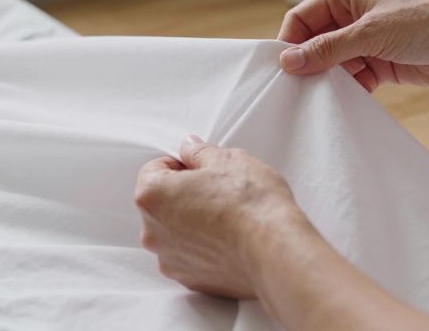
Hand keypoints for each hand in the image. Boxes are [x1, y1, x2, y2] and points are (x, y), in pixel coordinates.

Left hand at [134, 135, 306, 298]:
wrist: (276, 250)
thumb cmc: (251, 204)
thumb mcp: (226, 159)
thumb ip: (198, 152)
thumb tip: (190, 149)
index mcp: (152, 196)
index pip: (154, 170)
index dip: (181, 164)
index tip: (202, 169)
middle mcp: (152, 232)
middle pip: (162, 204)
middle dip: (184, 195)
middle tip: (218, 191)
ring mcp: (170, 259)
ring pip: (175, 232)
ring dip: (192, 222)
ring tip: (227, 217)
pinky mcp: (190, 280)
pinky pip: (190, 256)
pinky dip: (204, 247)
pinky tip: (229, 239)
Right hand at [277, 0, 428, 91]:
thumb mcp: (372, 32)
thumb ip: (328, 48)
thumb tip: (291, 60)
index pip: (303, 16)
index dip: (290, 40)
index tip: (282, 67)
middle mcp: (356, 15)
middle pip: (316, 41)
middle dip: (308, 63)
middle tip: (297, 87)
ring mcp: (370, 41)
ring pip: (334, 62)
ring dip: (328, 79)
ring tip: (321, 97)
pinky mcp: (383, 64)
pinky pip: (354, 79)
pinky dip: (348, 90)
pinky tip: (346, 101)